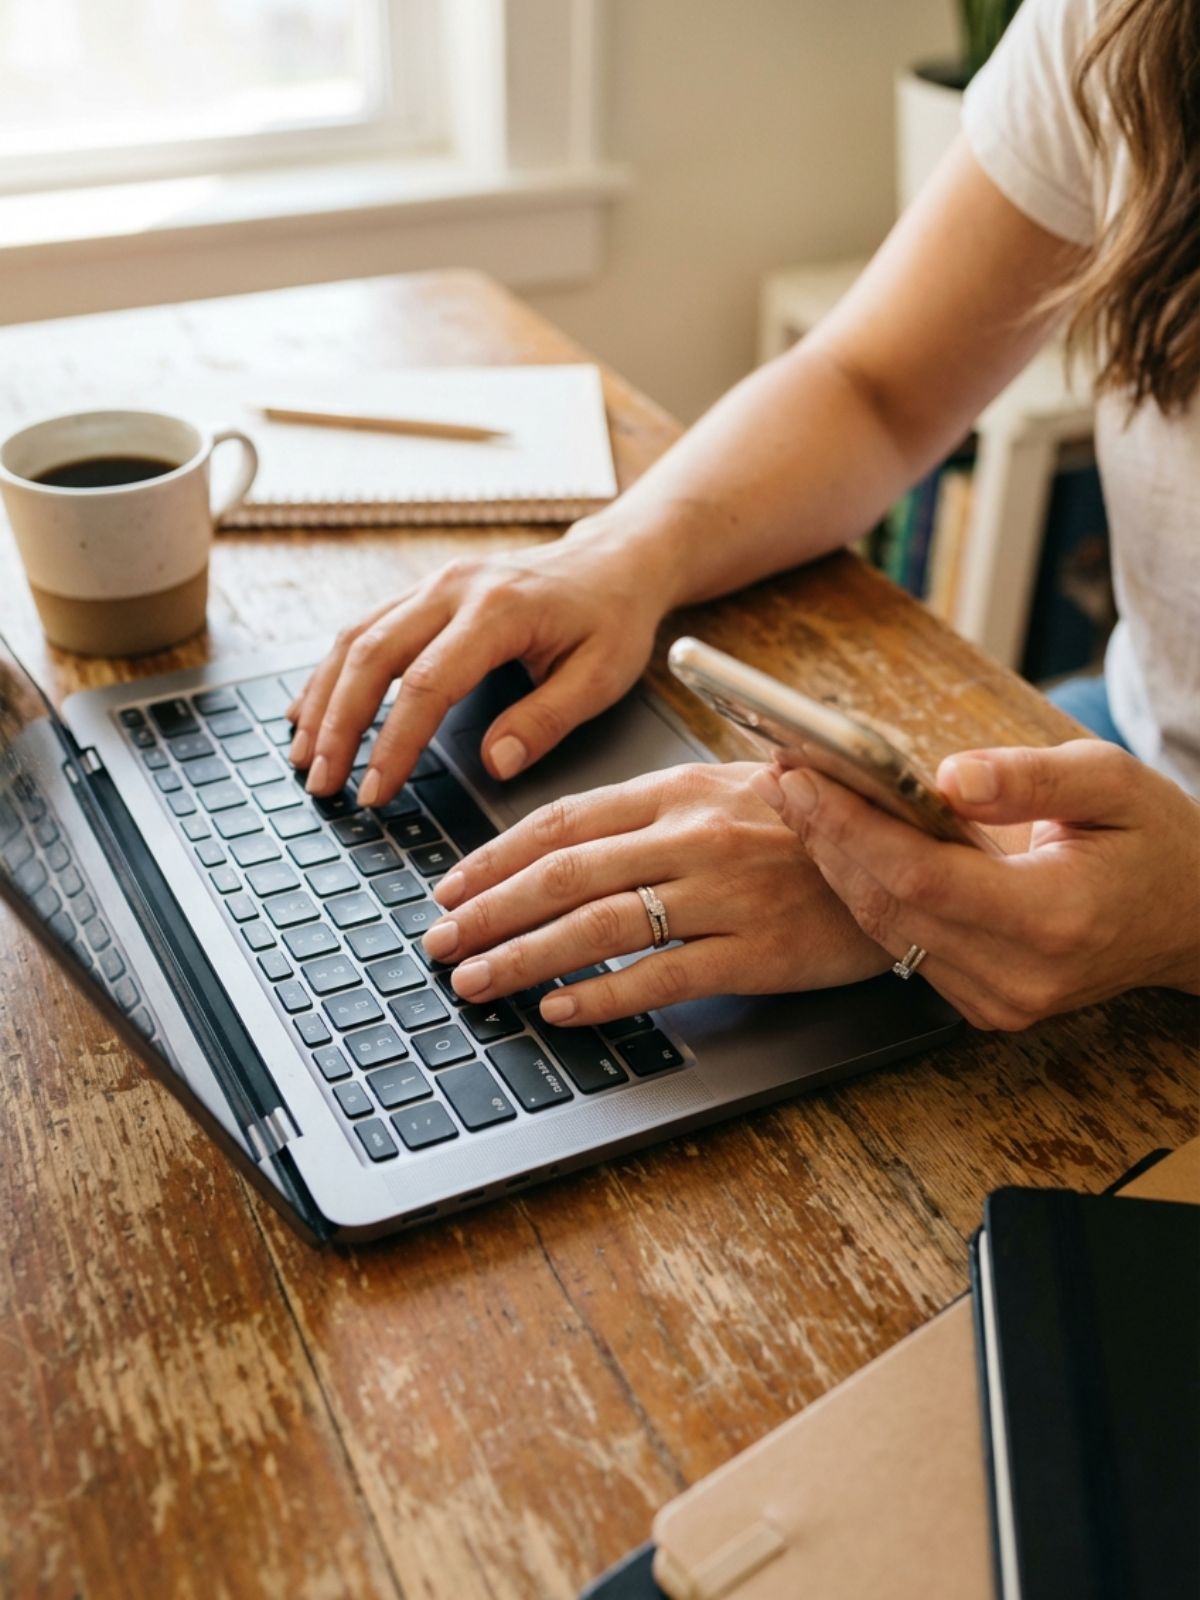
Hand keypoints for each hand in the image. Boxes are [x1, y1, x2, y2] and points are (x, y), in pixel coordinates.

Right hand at [286, 529, 668, 802]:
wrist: (614, 560)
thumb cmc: (611, 619)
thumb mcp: (601, 676)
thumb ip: (546, 721)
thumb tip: (493, 764)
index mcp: (499, 610)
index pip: (427, 684)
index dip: (393, 743)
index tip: (374, 792)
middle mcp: (454, 588)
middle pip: (371, 656)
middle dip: (339, 725)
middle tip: (322, 783)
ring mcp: (433, 583)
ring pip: (356, 638)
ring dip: (323, 699)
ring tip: (305, 757)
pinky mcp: (425, 591)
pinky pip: (364, 628)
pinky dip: (332, 672)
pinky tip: (312, 710)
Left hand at [418, 762, 887, 1026]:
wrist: (917, 857)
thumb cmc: (821, 825)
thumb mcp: (739, 788)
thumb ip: (660, 807)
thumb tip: (570, 839)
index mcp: (682, 789)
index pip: (564, 821)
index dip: (495, 858)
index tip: (450, 886)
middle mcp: (695, 837)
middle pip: (564, 876)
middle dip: (486, 912)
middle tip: (437, 943)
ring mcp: (725, 895)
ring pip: (598, 928)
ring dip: (523, 957)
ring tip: (475, 981)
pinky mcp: (757, 952)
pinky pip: (662, 977)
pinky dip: (602, 996)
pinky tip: (559, 1010)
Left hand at [752, 741, 1199, 1029]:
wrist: (1193, 918)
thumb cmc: (1155, 841)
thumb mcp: (1111, 782)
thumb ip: (1027, 778)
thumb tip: (947, 776)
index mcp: (1056, 919)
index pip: (923, 877)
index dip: (852, 827)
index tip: (803, 775)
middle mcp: (1021, 975)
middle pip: (891, 907)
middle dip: (827, 837)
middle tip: (782, 774)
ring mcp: (1000, 1001)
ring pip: (887, 932)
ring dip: (835, 864)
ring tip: (799, 798)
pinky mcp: (985, 1005)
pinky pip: (906, 947)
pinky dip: (868, 892)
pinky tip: (842, 842)